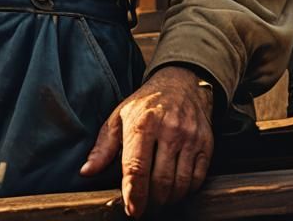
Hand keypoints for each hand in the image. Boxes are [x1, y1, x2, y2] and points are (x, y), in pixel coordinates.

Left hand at [80, 65, 213, 216]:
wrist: (181, 84)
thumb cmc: (145, 104)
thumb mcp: (119, 117)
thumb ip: (103, 147)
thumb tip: (86, 172)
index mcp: (142, 122)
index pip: (136, 167)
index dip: (133, 194)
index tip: (132, 210)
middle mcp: (168, 129)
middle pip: (160, 181)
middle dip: (151, 201)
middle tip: (144, 205)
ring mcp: (189, 137)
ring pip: (180, 184)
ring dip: (168, 199)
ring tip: (158, 199)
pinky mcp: (206, 144)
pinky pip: (197, 179)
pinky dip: (185, 191)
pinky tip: (175, 188)